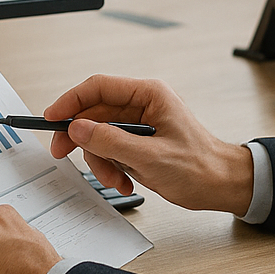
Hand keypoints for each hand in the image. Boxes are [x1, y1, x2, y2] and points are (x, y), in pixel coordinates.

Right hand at [43, 75, 253, 215]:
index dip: (71, 101)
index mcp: (149, 94)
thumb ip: (110, 142)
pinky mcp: (139, 142)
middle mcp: (142, 104)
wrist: (223, 186)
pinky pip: (111, 150)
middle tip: (62, 152)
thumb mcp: (150, 157)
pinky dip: (112, 168)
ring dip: (100, 161)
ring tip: (115, 180)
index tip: (51, 117)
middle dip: (81, 138)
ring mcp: (140, 124)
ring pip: (99, 135)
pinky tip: (125, 182)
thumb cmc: (201, 167)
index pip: (98, 87)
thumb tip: (77, 128)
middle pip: (94, 112)